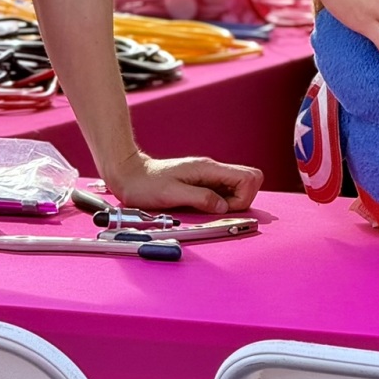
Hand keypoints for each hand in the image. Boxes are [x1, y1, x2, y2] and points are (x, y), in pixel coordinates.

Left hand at [105, 150, 263, 214]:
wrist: (129, 176)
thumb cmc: (146, 184)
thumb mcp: (171, 193)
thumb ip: (200, 198)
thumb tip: (223, 207)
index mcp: (208, 168)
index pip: (248, 177)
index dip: (243, 198)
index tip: (224, 209)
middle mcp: (212, 170)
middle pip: (250, 180)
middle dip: (243, 200)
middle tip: (219, 210)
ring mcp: (209, 177)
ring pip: (239, 188)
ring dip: (232, 203)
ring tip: (208, 210)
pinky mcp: (203, 184)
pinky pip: (225, 193)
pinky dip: (222, 204)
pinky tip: (204, 208)